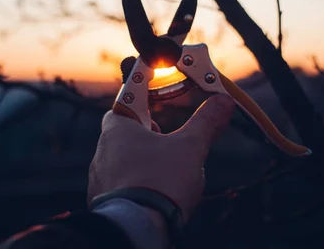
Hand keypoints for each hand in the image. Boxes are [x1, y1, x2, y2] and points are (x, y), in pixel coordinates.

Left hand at [88, 94, 235, 221]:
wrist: (138, 228)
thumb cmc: (159, 182)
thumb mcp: (191, 147)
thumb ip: (206, 123)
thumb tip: (222, 101)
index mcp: (118, 129)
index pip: (127, 99)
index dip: (144, 95)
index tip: (156, 94)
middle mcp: (102, 150)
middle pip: (124, 130)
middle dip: (146, 131)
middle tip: (166, 135)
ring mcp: (100, 177)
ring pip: (122, 158)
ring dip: (141, 158)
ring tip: (165, 167)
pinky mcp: (104, 200)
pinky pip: (120, 184)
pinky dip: (136, 183)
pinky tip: (154, 190)